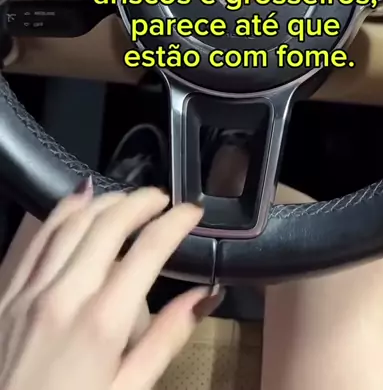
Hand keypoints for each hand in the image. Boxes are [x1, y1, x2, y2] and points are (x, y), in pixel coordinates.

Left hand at [0, 181, 221, 389]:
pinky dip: (64, 211)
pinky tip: (81, 199)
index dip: (175, 222)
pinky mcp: (8, 293)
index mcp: (103, 322)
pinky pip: (39, 238)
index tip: (193, 211)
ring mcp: (32, 290)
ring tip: (129, 198)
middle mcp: (66, 295)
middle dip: (142, 202)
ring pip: (72, 222)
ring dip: (106, 201)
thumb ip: (166, 340)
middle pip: (109, 224)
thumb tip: (205, 295)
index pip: (148, 250)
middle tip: (164, 199)